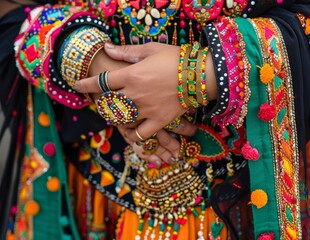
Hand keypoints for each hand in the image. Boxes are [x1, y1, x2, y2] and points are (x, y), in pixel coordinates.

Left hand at [83, 43, 197, 164]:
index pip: (100, 81)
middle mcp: (134, 95)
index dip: (86, 84)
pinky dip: (134, 135)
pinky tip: (132, 131)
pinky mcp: (159, 121)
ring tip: (115, 115)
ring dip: (115, 118)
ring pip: (121, 120)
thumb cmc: (175, 58)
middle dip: (100, 103)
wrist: (200, 74)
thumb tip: (107, 48)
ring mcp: (146, 110)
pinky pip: (141, 134)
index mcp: (130, 75)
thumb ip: (126, 52)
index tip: (78, 85)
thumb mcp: (150, 49)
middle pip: (107, 104)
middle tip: (101, 101)